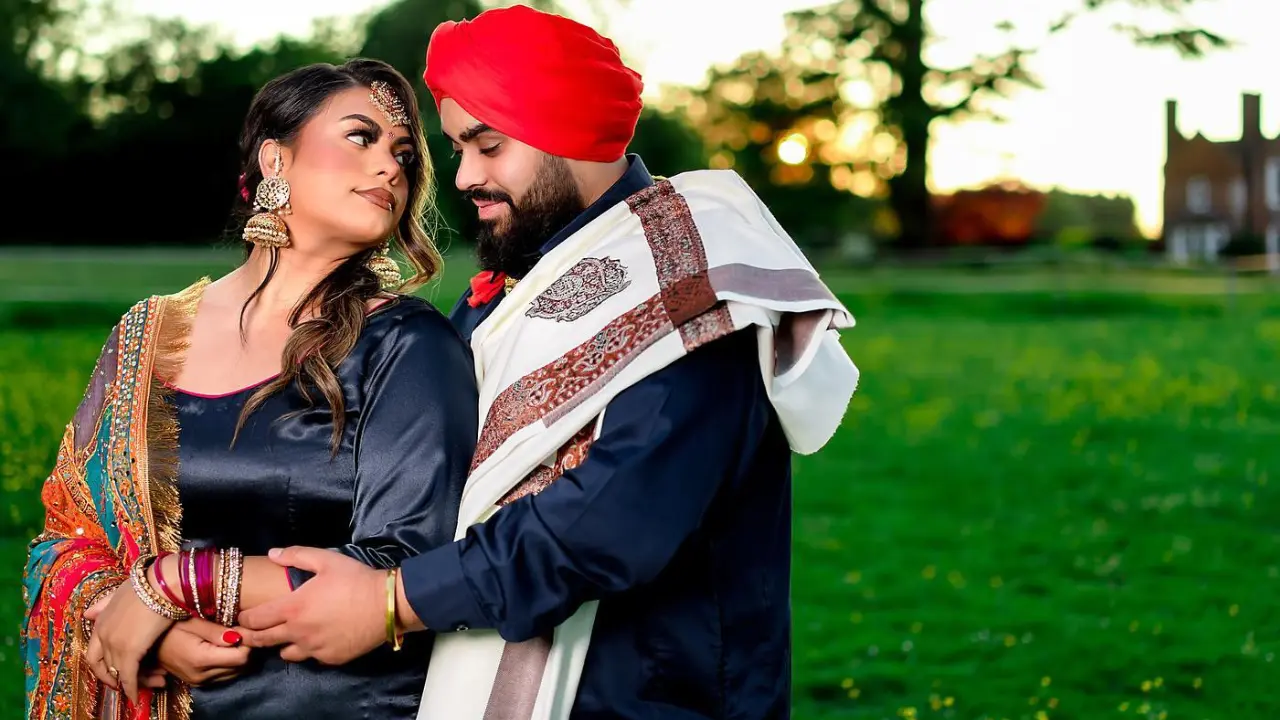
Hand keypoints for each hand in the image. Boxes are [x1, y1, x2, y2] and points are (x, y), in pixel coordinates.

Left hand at [84, 581, 174, 702]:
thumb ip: (104, 605)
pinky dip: (132, 689)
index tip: (114, 673)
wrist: (162, 584)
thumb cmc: (147, 585)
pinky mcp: (129, 652)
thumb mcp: (120, 593)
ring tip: (142, 688)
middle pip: (106, 666)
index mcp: (100, 622)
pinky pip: (129, 677)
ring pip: (119, 673)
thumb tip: (88, 614)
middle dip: (117, 677)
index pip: (93, 654)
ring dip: (130, 683)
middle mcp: (103, 635)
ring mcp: (114, 645)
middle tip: (128, 684)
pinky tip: (136, 696)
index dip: (102, 667)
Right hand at [157, 618, 250, 685]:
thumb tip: (239, 638)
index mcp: (201, 659)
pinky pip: (222, 676)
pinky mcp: (196, 683)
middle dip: (244, 650)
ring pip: (233, 673)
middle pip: (240, 667)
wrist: (146, 643)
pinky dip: (228, 665)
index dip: (247, 643)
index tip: (243, 629)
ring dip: (237, 658)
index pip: (241, 658)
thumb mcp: (193, 622)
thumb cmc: (170, 627)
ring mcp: (198, 682)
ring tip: (230, 640)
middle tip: (239, 632)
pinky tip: (222, 650)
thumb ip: (217, 632)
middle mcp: (201, 675)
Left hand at [237, 547, 384, 664]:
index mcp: (293, 608)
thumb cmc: (355, 579)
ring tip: (286, 635)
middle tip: (249, 632)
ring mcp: (314, 649)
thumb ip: (296, 555)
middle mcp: (298, 632)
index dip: (244, 618)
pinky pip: (311, 658)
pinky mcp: (330, 658)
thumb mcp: (326, 560)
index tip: (243, 615)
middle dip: (251, 636)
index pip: (255, 620)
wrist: (387, 604)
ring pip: (284, 654)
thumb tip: (272, 553)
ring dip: (281, 645)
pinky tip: (315, 639)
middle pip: (262, 641)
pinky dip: (308, 650)